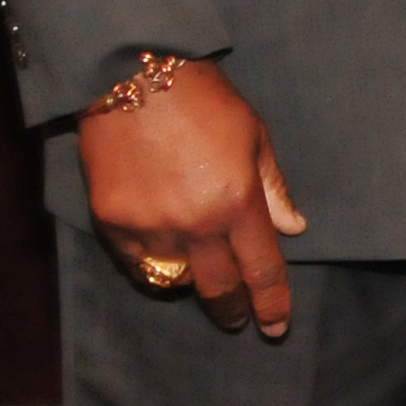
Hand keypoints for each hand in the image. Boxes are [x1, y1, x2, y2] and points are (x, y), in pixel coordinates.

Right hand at [79, 58, 308, 337]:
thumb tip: (294, 229)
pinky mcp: (110, 222)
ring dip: (192, 285)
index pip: (262, 269)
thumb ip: (273, 188)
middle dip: (233, 310)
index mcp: (236, 202)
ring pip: (175, 280)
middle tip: (240, 320)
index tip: (276, 327)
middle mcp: (194, 223)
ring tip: (201, 280)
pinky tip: (162, 260)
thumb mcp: (254, 136)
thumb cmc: (205, 101)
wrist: (133, 77)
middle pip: (218, 288)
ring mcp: (149, 226)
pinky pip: (136, 263)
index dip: (272, 303)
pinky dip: (152, 266)